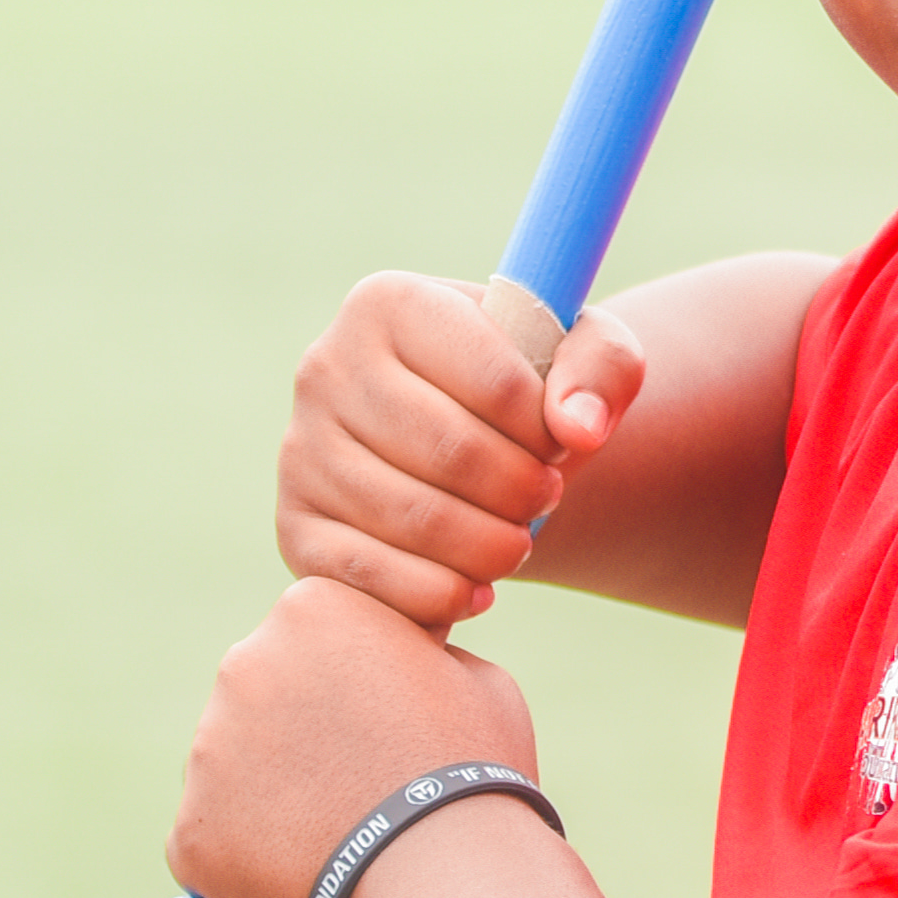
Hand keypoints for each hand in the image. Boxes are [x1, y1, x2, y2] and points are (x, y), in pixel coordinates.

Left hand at [164, 578, 539, 897]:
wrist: (438, 877)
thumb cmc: (472, 765)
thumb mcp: (472, 674)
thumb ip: (418, 655)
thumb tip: (401, 670)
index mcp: (311, 609)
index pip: (318, 632)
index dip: (356, 675)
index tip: (386, 716)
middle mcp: (242, 664)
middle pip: (265, 690)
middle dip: (301, 725)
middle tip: (357, 776)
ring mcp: (207, 751)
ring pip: (235, 764)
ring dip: (273, 788)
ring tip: (336, 831)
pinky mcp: (189, 831)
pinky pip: (217, 836)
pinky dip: (251, 853)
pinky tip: (304, 872)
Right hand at [279, 271, 647, 630]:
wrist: (462, 445)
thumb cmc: (524, 388)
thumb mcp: (581, 355)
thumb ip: (603, 368)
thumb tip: (579, 427)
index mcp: (389, 302)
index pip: (494, 378)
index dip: (546, 429)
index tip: (563, 444)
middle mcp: (326, 367)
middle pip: (451, 451)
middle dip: (522, 490)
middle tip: (547, 499)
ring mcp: (300, 450)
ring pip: (411, 518)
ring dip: (489, 545)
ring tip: (519, 540)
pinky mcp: (295, 526)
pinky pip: (370, 576)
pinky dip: (438, 595)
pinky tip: (478, 589)